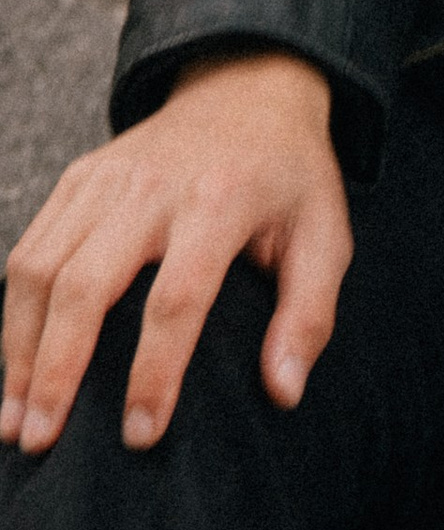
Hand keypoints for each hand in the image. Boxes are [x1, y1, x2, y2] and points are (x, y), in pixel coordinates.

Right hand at [3, 52, 351, 454]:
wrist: (249, 88)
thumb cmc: (290, 177)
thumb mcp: (326, 236)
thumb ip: (309, 315)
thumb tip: (283, 392)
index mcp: (220, 201)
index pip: (175, 300)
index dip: (154, 372)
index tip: (140, 435)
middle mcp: (151, 188)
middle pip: (85, 287)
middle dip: (56, 371)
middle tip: (42, 441)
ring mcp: (105, 179)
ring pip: (38, 270)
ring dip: (19, 350)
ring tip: (15, 421)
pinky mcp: (76, 177)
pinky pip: (27, 249)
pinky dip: (11, 312)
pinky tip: (14, 365)